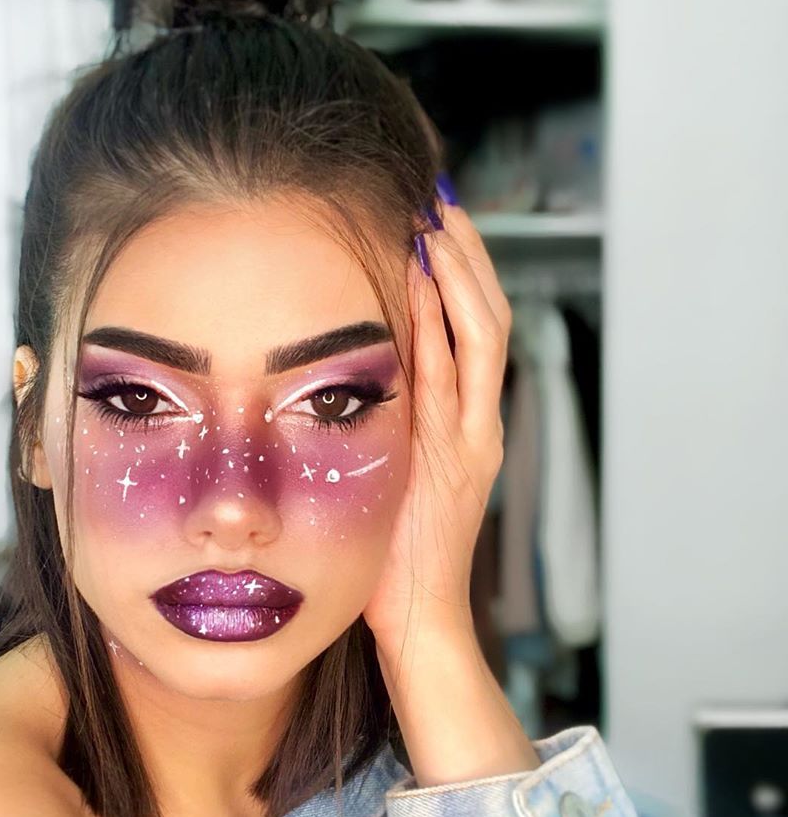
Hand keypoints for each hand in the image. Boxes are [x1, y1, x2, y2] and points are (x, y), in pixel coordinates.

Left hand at [362, 202, 511, 656]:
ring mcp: (472, 436)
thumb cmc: (391, 557)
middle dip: (463, 253)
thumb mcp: (384, 476)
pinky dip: (444, 323)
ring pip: (482, 332)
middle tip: (434, 197)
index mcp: (459, 422)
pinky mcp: (460, 458)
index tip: (425, 218)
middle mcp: (474, 421)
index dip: (453, 269)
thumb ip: (375, 428)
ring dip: (459, 271)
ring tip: (434, 217)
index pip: (467, 324)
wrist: (419, 619)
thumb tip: (331, 379)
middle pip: (485, 312)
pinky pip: (457, 375)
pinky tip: (424, 280)